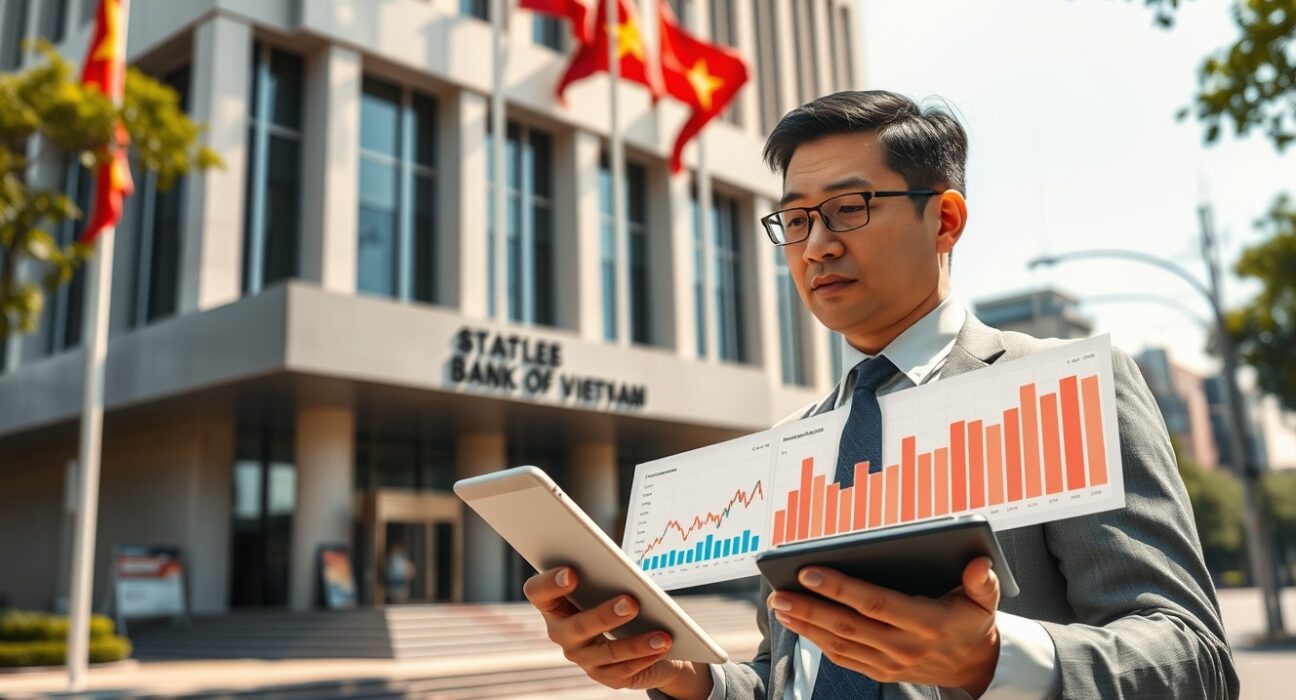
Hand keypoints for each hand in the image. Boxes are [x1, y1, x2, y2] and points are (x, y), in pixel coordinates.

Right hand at [522, 567, 713, 697]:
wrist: (635, 631)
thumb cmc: (615, 595)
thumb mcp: (608, 582)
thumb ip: (606, 576)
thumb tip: (626, 575)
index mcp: (554, 603)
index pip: (538, 592)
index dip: (550, 583)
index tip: (572, 572)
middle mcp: (561, 632)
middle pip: (577, 626)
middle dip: (605, 615)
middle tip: (631, 602)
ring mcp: (581, 657)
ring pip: (606, 652)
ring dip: (637, 643)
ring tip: (662, 635)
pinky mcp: (603, 675)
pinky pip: (624, 670)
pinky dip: (646, 658)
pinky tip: (663, 648)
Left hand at [768, 557, 1001, 696]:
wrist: (976, 667)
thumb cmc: (972, 621)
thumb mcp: (985, 600)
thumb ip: (982, 581)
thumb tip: (979, 564)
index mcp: (927, 623)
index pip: (876, 603)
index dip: (841, 588)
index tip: (810, 571)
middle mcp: (905, 646)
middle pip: (849, 625)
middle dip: (811, 607)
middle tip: (779, 592)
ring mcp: (891, 663)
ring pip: (841, 643)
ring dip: (807, 625)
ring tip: (780, 605)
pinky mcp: (881, 673)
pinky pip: (844, 658)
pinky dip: (818, 642)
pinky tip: (799, 624)